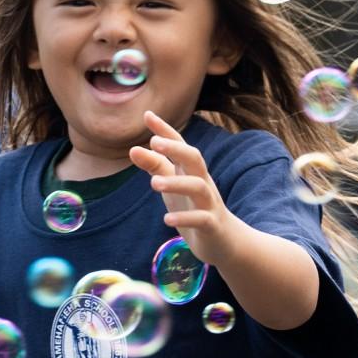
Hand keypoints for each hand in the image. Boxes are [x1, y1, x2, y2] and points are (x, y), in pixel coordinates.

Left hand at [129, 110, 237, 267]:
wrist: (225, 241)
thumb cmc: (194, 208)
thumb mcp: (172, 185)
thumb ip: (155, 166)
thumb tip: (133, 149)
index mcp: (191, 170)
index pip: (180, 145)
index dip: (165, 130)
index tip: (147, 115)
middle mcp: (202, 182)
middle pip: (195, 158)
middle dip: (176, 148)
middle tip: (154, 143)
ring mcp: (209, 203)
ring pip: (198, 187)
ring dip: (177, 183)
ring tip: (154, 183)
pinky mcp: (212, 225)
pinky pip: (202, 219)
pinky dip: (185, 218)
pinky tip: (167, 219)